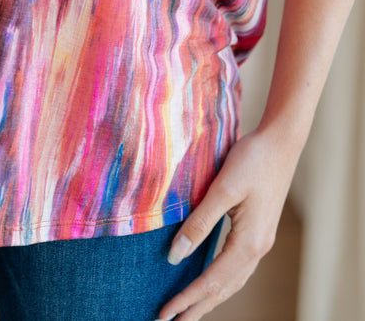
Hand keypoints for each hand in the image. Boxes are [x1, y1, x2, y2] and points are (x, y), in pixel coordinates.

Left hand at [156, 126, 300, 320]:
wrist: (282, 141)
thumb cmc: (252, 159)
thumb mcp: (223, 188)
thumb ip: (199, 222)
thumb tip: (174, 255)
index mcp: (248, 242)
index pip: (211, 282)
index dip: (186, 299)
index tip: (164, 314)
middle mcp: (257, 248)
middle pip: (224, 289)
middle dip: (197, 307)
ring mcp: (261, 241)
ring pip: (232, 281)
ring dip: (210, 298)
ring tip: (189, 310)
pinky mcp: (258, 230)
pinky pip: (237, 267)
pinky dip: (221, 281)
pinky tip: (211, 280)